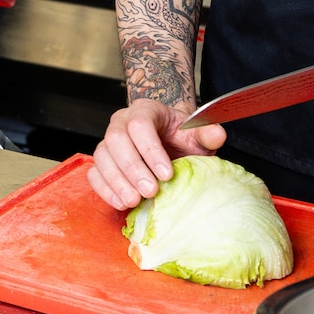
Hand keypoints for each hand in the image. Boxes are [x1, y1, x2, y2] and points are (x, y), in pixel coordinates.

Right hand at [86, 97, 226, 209]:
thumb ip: (206, 133)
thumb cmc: (181, 140)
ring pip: (102, 157)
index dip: (151, 150)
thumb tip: (218, 134)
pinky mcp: (101, 163)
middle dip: (132, 168)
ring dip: (117, 181)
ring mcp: (107, 142)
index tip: (167, 175)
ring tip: (134, 201)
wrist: (169, 145)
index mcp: (144, 110)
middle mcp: (120, 122)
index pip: (140, 125)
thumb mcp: (196, 135)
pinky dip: (105, 190)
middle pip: (116, 140)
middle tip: (150, 191)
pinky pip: (94, 174)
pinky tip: (121, 203)